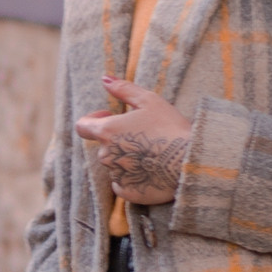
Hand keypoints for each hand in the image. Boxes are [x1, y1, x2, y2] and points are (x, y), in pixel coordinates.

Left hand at [74, 76, 192, 206]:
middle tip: (144, 135)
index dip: (93, 120)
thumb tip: (104, 78)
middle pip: (103, 146)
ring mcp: (116, 176)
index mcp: (106, 132)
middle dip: (117, 140)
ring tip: (152, 153)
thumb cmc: (170, 128)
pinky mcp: (127, 192)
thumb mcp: (149, 101)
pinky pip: (123, 184)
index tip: (109, 117)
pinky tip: (150, 170)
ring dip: (127, 158)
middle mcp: (105, 156)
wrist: (190, 162)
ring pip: (115, 164)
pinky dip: (133, 178)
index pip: (82, 126)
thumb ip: (123, 89)